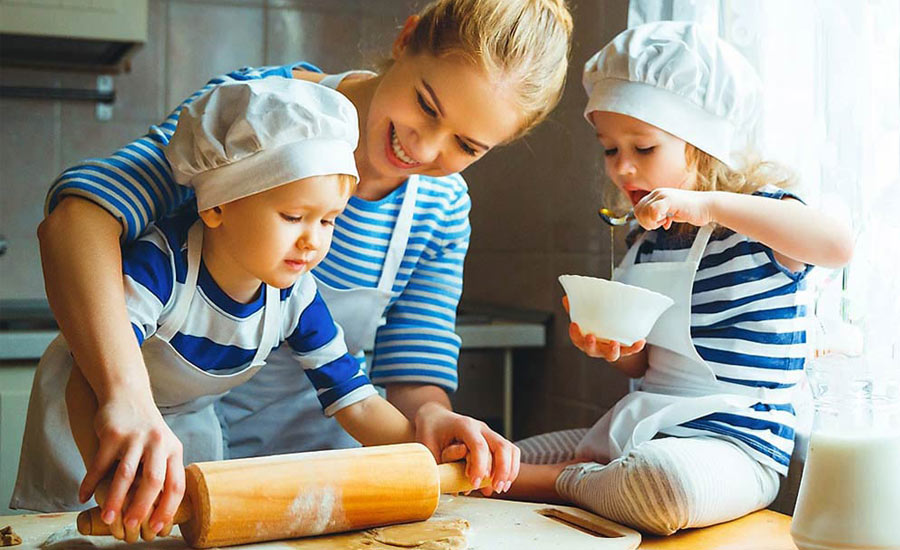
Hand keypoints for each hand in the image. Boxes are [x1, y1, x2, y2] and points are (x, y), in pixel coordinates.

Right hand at [83, 396, 183, 541]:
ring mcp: (135, 438)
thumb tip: (158, 511)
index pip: (176, 484)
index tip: (158, 527)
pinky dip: (90, 482)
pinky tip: (83, 496)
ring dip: (115, 499)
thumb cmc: (146, 429)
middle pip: (153, 481)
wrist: (127, 395)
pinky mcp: (112, 434)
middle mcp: (158, 443)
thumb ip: (162, 472)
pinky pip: (100, 464)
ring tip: (108, 518)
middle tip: (132, 527)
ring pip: (126, 475)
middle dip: (142, 508)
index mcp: (174, 449)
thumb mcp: (163, 446)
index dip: (168, 508)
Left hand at [414, 402, 519, 495]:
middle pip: (500, 446)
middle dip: (501, 470)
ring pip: (509, 448)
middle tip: (495, 488)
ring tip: (501, 487)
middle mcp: (480, 427)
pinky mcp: (493, 440)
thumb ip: (438, 465)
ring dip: (509, 470)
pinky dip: (511, 467)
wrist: (436, 419)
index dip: (479, 466)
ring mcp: (488, 433)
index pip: (479, 445)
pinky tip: (505, 482)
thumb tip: (452, 486)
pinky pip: (510, 451)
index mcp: (463, 426)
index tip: (474, 484)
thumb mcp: (427, 447)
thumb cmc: (430, 433)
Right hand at [562, 296, 644, 360]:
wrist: (615, 340)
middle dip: (590, 345)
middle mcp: (597, 348)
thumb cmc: (597, 327)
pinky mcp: (624, 351)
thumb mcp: (587, 317)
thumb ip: (577, 308)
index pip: (576, 339)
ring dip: (612, 351)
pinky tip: (641, 340)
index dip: (574, 333)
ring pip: (610, 355)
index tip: (573, 324)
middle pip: (591, 350)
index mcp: (585, 340)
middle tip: (591, 337)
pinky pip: (630, 351)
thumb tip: (567, 297)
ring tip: (615, 343)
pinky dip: (635, 347)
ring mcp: (610, 351)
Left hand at [634, 188, 712, 229]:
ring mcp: (663, 195)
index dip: (643, 219)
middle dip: (645, 222)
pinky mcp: (669, 200)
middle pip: (637, 210)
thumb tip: (650, 222)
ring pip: (643, 211)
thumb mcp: (671, 213)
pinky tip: (666, 221)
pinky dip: (656, 219)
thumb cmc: (692, 210)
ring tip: (662, 223)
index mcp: (657, 195)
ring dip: (650, 221)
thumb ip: (659, 215)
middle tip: (657, 225)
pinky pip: (652, 210)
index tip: (654, 224)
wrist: (708, 207)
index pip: (638, 208)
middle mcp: (658, 193)